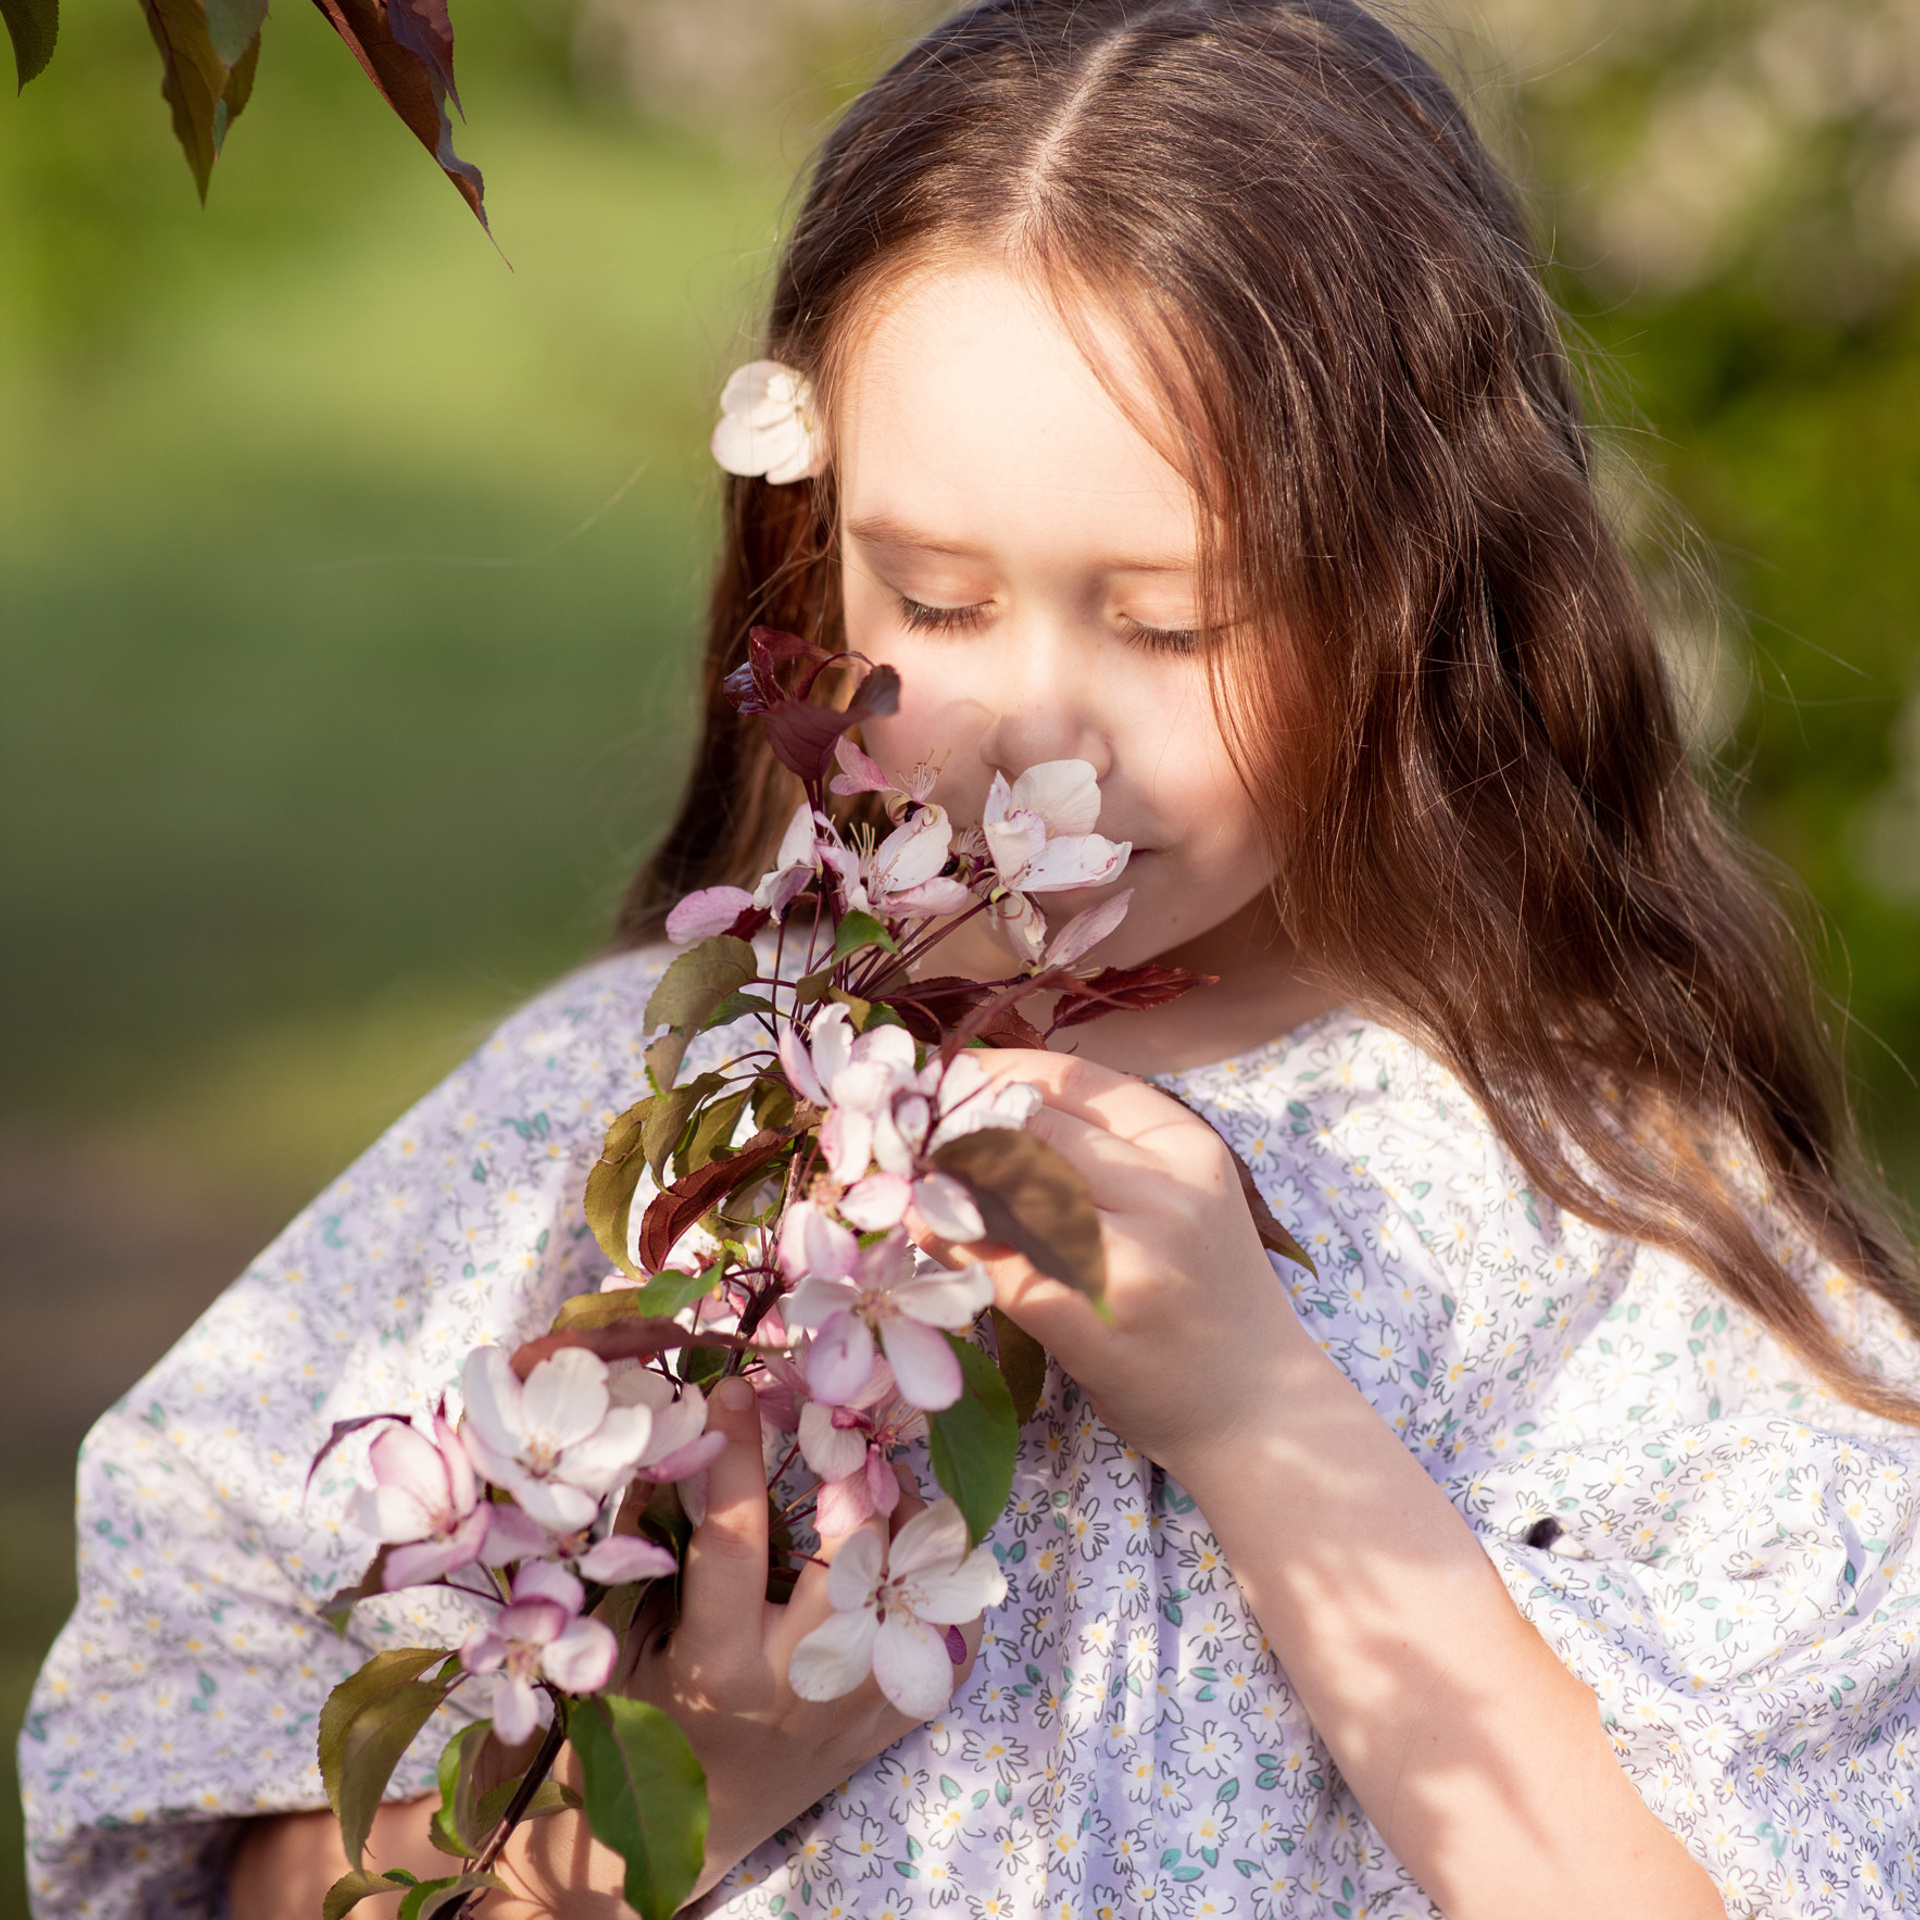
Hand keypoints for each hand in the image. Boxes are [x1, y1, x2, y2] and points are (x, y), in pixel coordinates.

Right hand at [502, 1376, 982, 1910]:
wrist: (710, 1818)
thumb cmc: (658, 1713)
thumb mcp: (641, 1637)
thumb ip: (670, 1548)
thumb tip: (691, 1431)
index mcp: (718, 1663)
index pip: (734, 1535)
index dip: (736, 1451)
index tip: (739, 1387)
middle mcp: (799, 1684)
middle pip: (852, 1550)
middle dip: (850, 1473)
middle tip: (836, 1425)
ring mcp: (859, 1703)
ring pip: (909, 1575)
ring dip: (897, 1513)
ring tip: (870, 1479)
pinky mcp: (899, 1713)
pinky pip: (946, 1621)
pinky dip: (933, 1573)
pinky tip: (902, 1547)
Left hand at [932, 1049, 1308, 1474]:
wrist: (1258, 1408)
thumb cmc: (1204, 1295)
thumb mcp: (1180, 1197)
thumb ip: (1103, 1150)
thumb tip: (987, 1101)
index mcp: (1188, 1149)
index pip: (1077, 1082)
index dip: (1000, 1071)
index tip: (948, 1074)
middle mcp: (1166, 1194)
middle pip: (1032, 1129)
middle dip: (958, 1123)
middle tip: (910, 1128)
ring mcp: (1131, 1260)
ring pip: (1008, 1188)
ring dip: (943, 1177)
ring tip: (906, 1173)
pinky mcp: (1091, 1322)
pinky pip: (995, 1264)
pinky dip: (946, 1240)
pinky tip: (918, 1227)